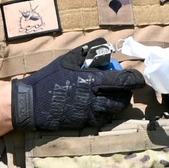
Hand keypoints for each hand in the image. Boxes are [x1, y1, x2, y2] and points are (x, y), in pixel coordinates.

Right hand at [12, 39, 143, 131]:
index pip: (126, 81)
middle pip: (124, 99)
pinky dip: (106, 112)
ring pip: (115, 111)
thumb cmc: (48, 79)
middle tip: (122, 85)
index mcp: (93, 81)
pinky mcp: (85, 124)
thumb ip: (88, 51)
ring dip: (117, 103)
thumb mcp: (68, 59)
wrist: (31, 104)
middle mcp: (95, 99)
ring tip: (111, 95)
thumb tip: (104, 44)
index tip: (137, 77)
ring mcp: (91, 114)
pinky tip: (99, 105)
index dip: (136, 79)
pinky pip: (104, 119)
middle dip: (126, 92)